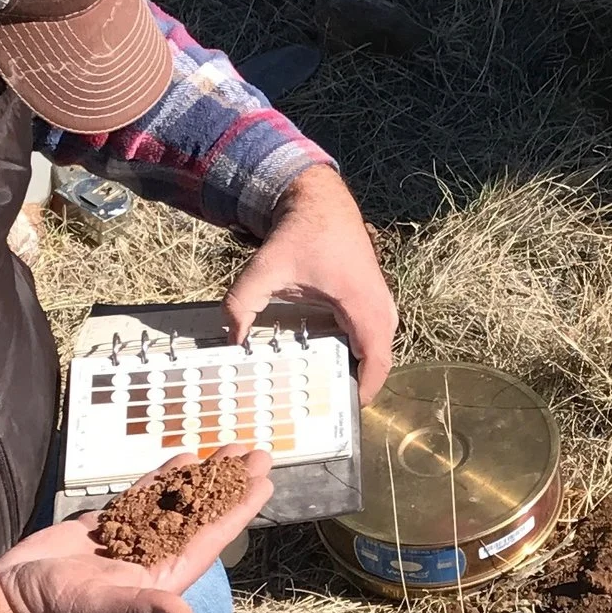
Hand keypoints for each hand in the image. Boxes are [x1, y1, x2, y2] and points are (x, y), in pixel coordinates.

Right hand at [0, 448, 271, 612]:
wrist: (15, 601)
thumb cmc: (59, 611)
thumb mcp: (104, 608)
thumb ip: (144, 608)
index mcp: (164, 574)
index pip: (214, 536)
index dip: (241, 508)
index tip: (265, 481)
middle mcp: (155, 554)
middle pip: (204, 512)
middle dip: (231, 484)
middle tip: (257, 452)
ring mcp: (133, 537)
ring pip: (179, 500)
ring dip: (205, 477)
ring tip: (229, 450)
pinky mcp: (107, 524)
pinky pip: (146, 496)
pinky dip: (165, 478)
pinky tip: (184, 460)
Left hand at [222, 161, 397, 398]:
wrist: (320, 200)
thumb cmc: (302, 232)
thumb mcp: (266, 267)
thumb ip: (242, 302)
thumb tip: (231, 339)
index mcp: (364, 306)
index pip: (377, 362)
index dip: (365, 392)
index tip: (343, 412)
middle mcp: (381, 308)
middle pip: (378, 361)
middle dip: (357, 386)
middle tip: (326, 406)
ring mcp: (381, 304)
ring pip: (377, 350)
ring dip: (357, 369)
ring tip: (326, 389)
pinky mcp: (373, 300)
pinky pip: (371, 336)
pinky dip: (356, 352)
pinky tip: (328, 360)